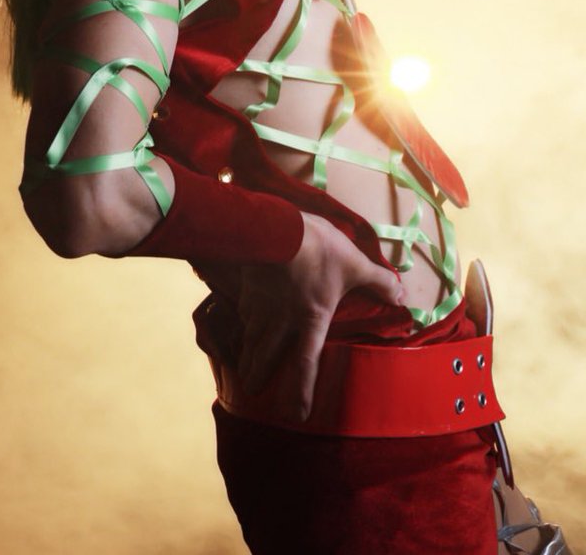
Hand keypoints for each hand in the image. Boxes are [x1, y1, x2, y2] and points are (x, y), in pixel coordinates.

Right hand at [236, 213, 405, 423]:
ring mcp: (261, 306)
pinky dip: (241, 325)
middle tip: (251, 390)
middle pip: (267, 356)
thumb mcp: (355, 264)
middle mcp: (283, 321)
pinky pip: (242, 314)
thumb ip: (378, 281)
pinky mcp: (248, 289)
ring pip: (251, 338)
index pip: (306, 363)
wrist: (276, 228)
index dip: (303, 390)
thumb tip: (403, 296)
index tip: (297, 414)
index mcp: (311, 319)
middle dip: (259, 376)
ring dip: (246, 357)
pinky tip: (240, 326)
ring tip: (241, 371)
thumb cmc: (320, 250)